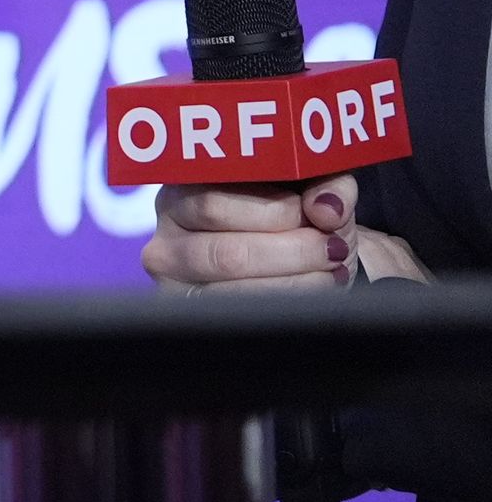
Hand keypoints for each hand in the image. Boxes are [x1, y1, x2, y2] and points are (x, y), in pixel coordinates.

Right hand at [144, 174, 424, 289]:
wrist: (301, 264)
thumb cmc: (295, 219)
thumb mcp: (309, 190)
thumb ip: (323, 184)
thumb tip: (327, 209)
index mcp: (180, 193)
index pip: (213, 202)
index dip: (276, 210)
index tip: (320, 213)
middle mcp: (166, 239)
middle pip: (227, 252)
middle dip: (294, 251)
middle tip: (334, 248)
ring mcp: (177, 286)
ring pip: (238, 290)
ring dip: (300, 281)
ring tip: (334, 270)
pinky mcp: (196, 317)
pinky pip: (246, 317)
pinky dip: (294, 304)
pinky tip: (321, 291)